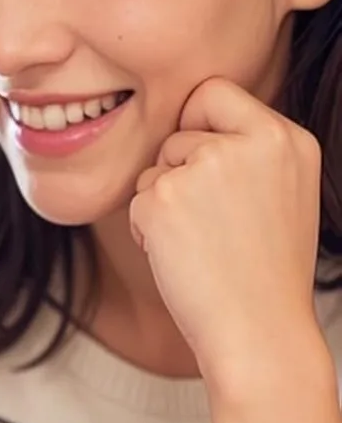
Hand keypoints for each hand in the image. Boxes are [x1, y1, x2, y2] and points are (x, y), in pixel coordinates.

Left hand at [129, 78, 324, 393]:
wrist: (259, 330)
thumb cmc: (266, 270)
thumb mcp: (285, 192)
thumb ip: (249, 151)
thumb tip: (194, 122)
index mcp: (286, 138)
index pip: (214, 92)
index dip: (197, 122)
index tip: (203, 161)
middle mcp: (248, 144)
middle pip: (177, 133)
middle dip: (178, 173)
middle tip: (211, 222)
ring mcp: (202, 168)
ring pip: (153, 169)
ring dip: (161, 203)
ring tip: (201, 242)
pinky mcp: (163, 198)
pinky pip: (135, 201)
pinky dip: (145, 229)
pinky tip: (180, 256)